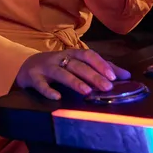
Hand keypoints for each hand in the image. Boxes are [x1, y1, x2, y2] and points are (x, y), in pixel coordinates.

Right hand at [15, 49, 130, 100]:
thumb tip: (126, 75)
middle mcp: (59, 58)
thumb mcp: (76, 64)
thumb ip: (100, 69)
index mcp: (71, 55)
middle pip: (77, 65)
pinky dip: (48, 90)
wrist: (25, 66)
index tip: (113, 77)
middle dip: (93, 75)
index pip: (88, 55)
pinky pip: (40, 84)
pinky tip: (56, 97)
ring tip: (87, 92)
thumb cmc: (57, 67)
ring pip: (61, 73)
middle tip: (106, 87)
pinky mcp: (33, 77)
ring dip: (74, 81)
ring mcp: (45, 67)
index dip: (100, 65)